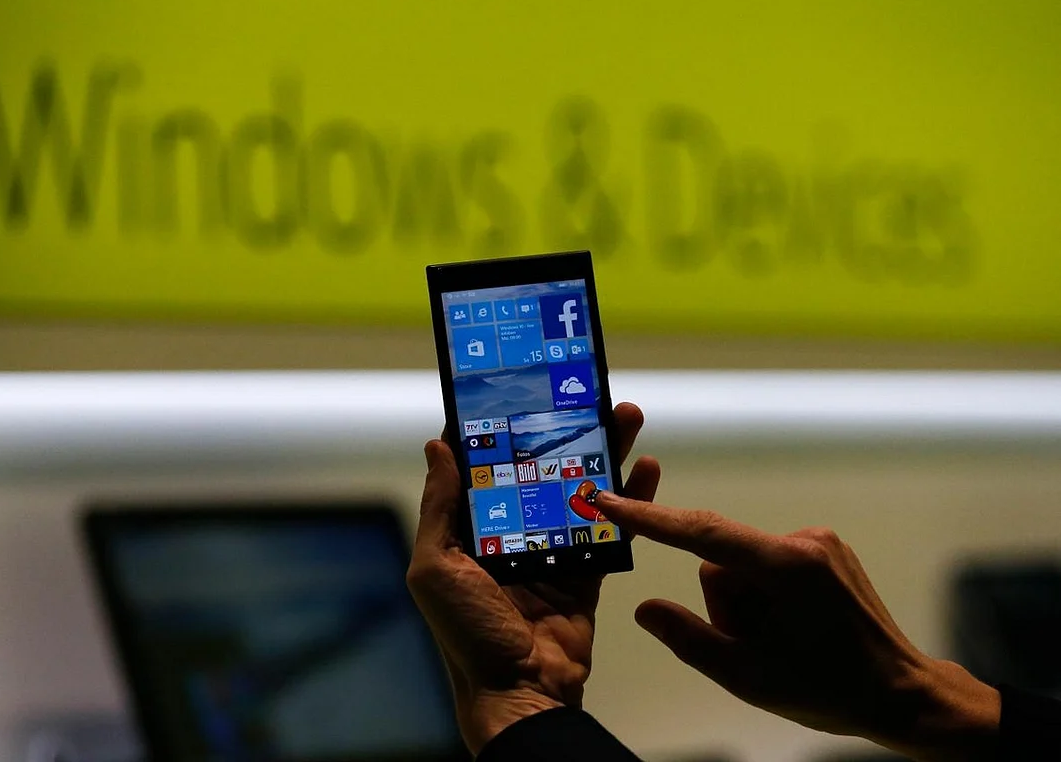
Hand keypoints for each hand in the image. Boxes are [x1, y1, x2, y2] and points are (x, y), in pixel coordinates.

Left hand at [407, 403, 659, 753]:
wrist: (521, 693)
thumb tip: (436, 447)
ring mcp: (552, 549)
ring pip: (580, 490)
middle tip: (586, 395)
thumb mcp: (436, 568)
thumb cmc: (467, 634)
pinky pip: (611, 527)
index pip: (485, 466)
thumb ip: (441, 508)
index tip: (518, 392)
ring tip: (625, 416)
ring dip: (604, 453)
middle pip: (541, 469)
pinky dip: (631, 498)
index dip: (501, 429)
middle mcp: (511, 532)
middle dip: (564, 431)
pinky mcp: (586, 569)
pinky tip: (647, 467)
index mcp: (471, 529)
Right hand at [594, 495, 1000, 761]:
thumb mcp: (748, 677)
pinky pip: (769, 563)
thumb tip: (646, 609)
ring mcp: (819, 541)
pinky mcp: (826, 549)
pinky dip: (767, 594)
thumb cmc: (828, 689)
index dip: (650, 518)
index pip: (702, 533)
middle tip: (755, 646)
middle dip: (725, 603)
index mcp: (785, 568)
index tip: (610, 500)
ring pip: (744, 564)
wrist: (903, 693)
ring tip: (782, 641)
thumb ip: (688, 639)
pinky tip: (795, 627)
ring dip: (747, 602)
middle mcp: (803, 541)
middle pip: (722, 560)